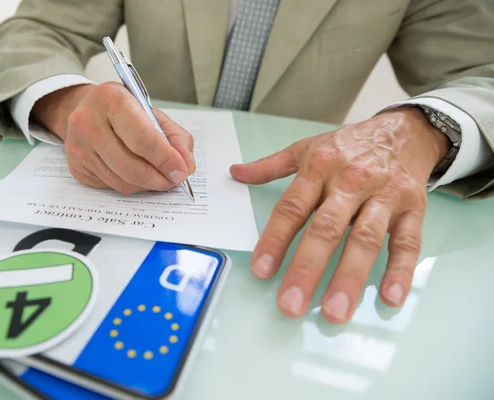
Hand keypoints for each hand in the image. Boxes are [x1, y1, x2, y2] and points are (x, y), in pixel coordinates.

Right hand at [31, 82, 195, 193]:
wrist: (84, 109)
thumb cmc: (123, 110)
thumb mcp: (151, 112)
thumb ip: (175, 136)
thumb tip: (186, 165)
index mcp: (111, 99)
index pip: (143, 138)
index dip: (166, 159)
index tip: (181, 171)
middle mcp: (88, 122)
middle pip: (131, 165)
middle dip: (159, 178)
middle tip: (174, 180)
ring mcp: (78, 146)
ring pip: (121, 181)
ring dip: (147, 185)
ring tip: (159, 178)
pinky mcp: (76, 166)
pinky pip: (111, 186)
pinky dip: (131, 185)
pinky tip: (137, 175)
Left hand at [230, 108, 450, 322]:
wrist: (405, 130)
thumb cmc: (350, 145)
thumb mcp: (307, 148)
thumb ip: (270, 165)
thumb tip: (235, 173)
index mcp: (319, 168)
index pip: (292, 208)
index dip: (275, 239)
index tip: (261, 270)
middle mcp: (350, 182)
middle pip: (326, 228)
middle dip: (307, 268)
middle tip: (291, 303)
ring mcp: (384, 196)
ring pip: (365, 239)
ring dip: (349, 276)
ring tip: (334, 311)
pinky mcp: (412, 208)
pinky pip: (407, 242)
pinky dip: (401, 270)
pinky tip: (389, 297)